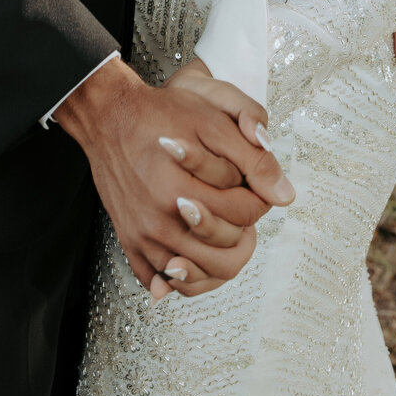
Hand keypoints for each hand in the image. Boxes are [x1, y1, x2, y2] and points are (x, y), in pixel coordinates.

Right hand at [54, 58, 294, 303]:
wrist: (109, 115)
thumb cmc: (160, 115)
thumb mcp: (213, 123)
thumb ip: (253, 160)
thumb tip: (286, 196)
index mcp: (184, 194)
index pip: (246, 215)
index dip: (259, 198)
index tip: (251, 186)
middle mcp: (162, 223)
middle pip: (226, 254)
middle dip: (242, 231)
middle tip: (238, 209)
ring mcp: (143, 236)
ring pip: (196, 277)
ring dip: (216, 257)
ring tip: (220, 229)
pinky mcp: (129, 241)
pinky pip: (158, 281)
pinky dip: (178, 278)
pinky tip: (188, 259)